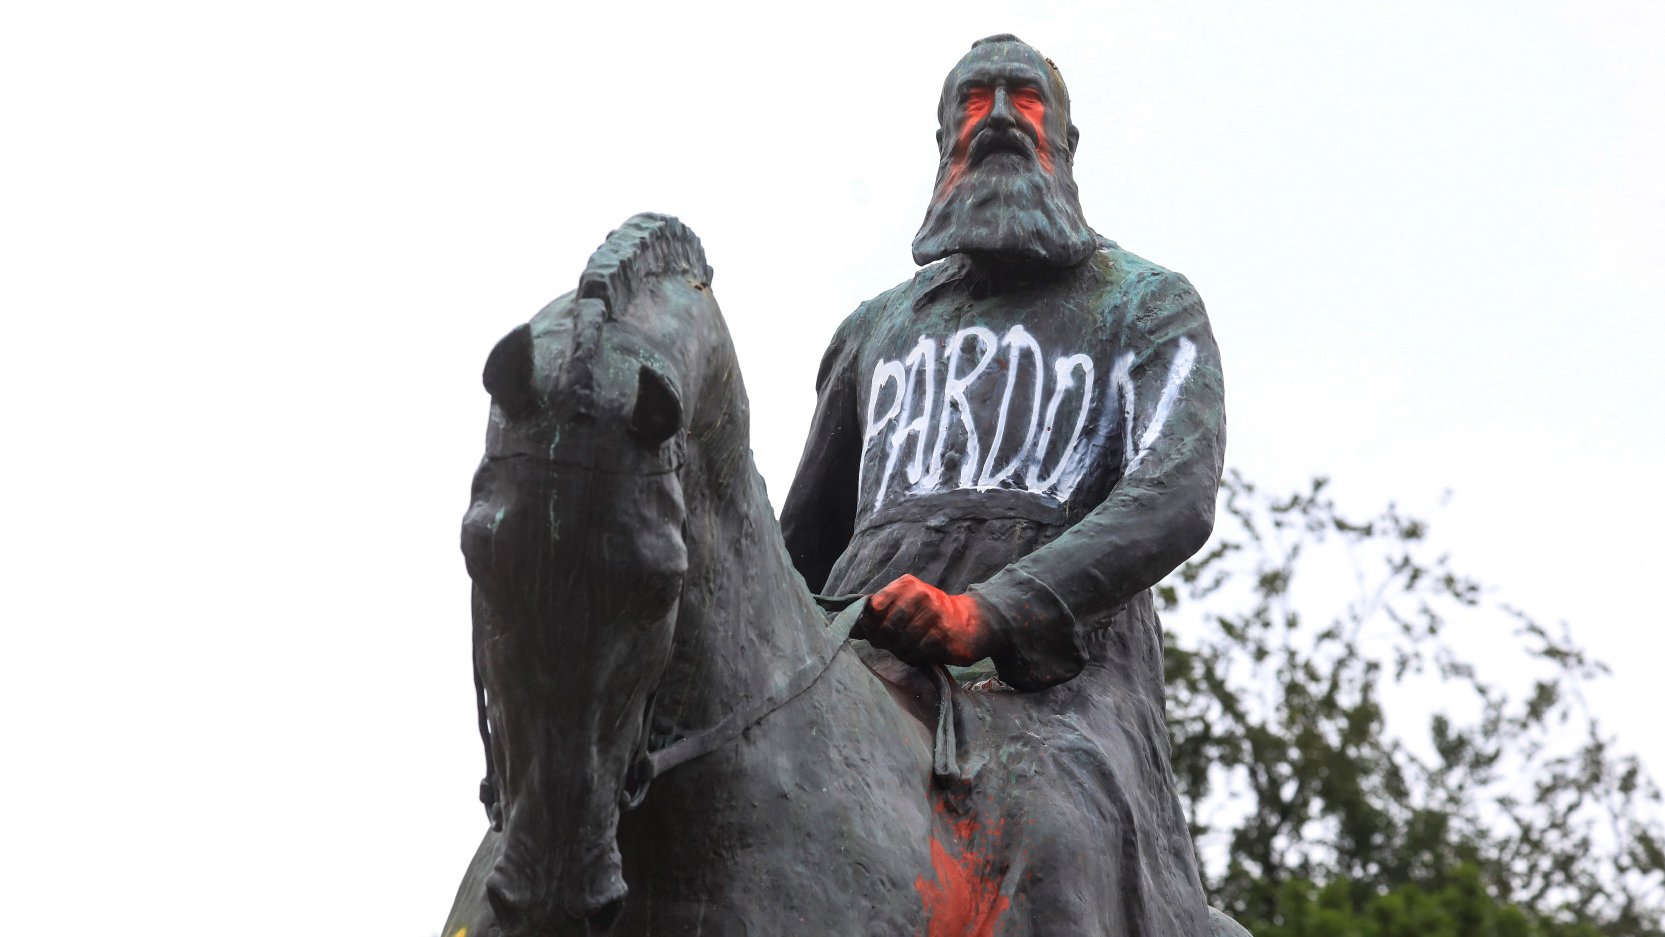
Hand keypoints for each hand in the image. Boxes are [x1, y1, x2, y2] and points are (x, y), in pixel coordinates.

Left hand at [858, 574, 998, 666]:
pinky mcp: (945, 635)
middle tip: (892, 643)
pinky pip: (917, 653)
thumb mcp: (904, 603)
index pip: (874, 607)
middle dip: (886, 641)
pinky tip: (921, 651)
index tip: (873, 631)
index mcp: (907, 584)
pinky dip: (915, 657)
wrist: (970, 621)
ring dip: (901, 651)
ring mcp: (935, 615)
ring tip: (909, 646)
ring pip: (901, 643)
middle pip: (886, 628)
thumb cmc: (929, 614)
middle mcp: (921, 595)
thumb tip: (849, 627)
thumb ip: (878, 613)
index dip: (869, 624)